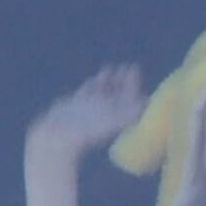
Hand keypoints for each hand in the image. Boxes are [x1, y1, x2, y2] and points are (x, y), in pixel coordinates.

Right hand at [26, 65, 145, 159]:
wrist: (59, 138)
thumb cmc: (85, 132)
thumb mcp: (111, 122)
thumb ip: (128, 112)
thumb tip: (146, 102)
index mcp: (115, 116)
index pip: (129, 99)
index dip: (134, 86)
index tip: (135, 70)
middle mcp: (104, 112)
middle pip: (119, 95)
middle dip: (124, 81)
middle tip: (129, 67)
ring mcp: (90, 108)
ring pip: (103, 92)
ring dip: (110, 80)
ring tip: (112, 68)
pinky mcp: (75, 105)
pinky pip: (87, 93)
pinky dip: (93, 85)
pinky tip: (96, 78)